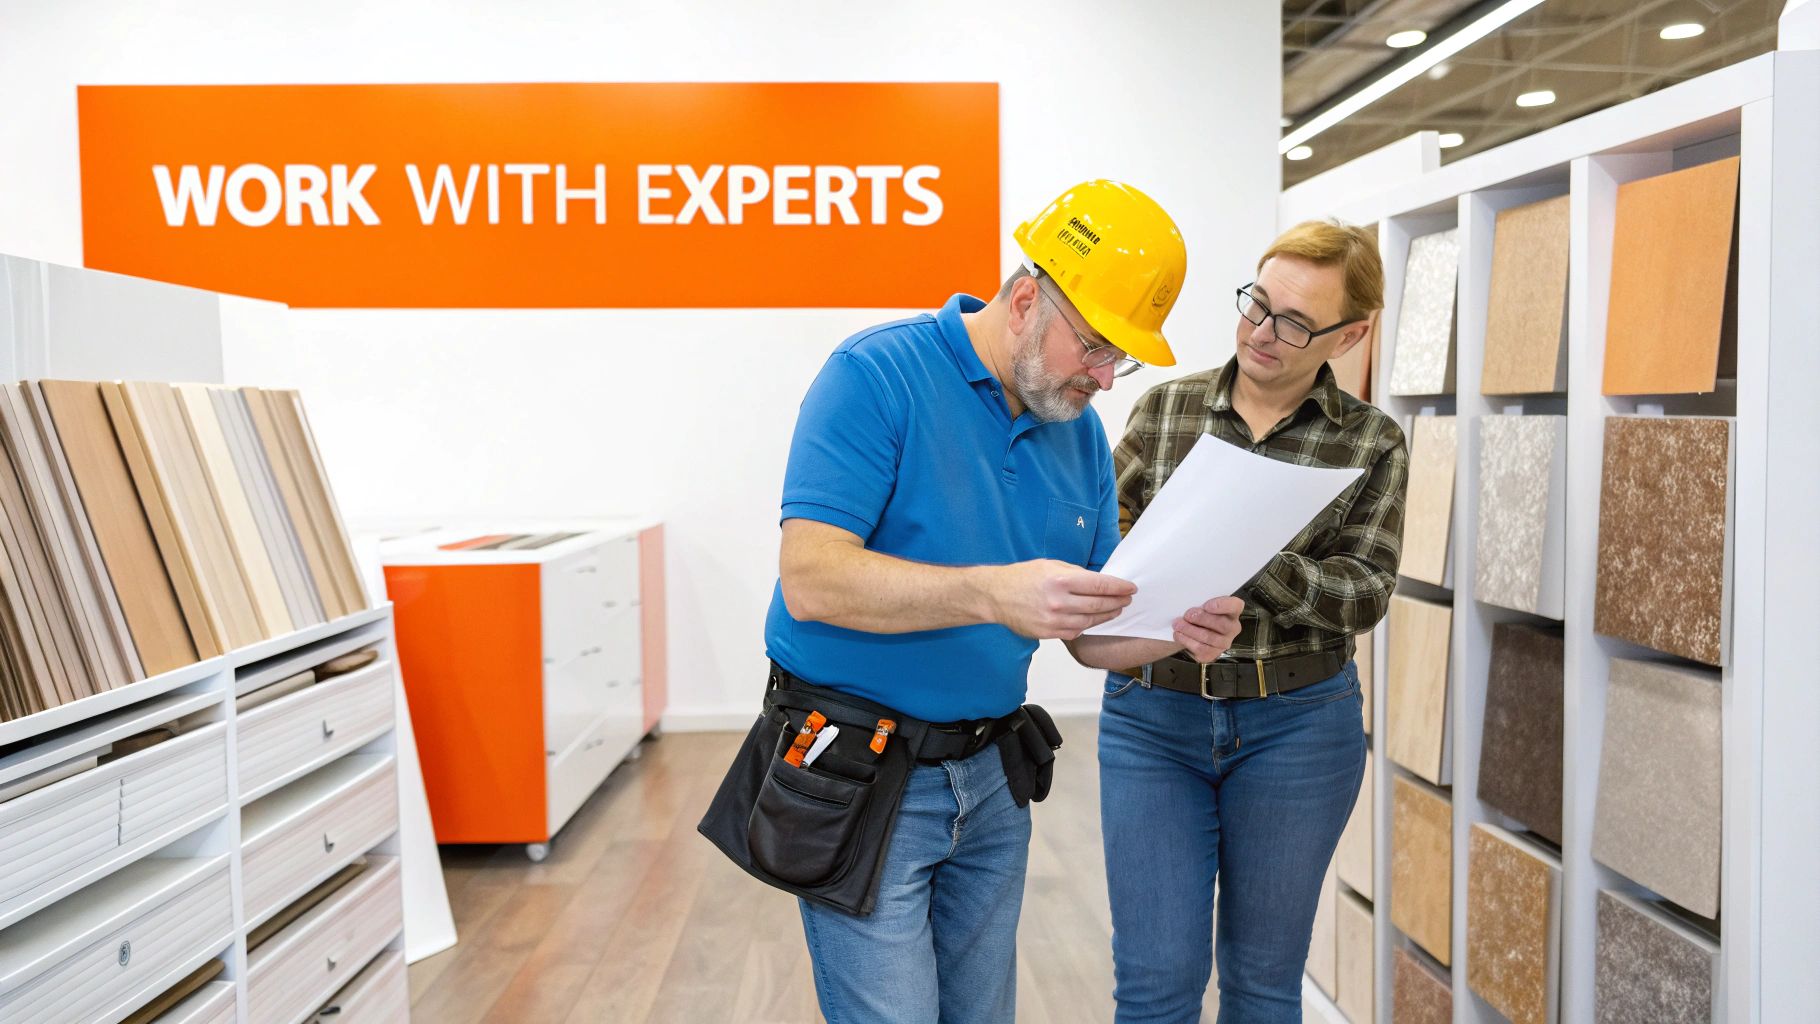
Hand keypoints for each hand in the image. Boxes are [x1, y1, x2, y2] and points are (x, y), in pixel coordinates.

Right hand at [987, 560, 1135, 639]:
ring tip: (1115, 610)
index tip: (1130, 588)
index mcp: (1060, 580)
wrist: (996, 596)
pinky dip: (1088, 625)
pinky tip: (1094, 620)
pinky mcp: (1048, 633)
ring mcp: (1053, 620)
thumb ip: (1076, 573)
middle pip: (1098, 605)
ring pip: (1090, 621)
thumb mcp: (1050, 565)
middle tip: (1127, 599)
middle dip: (1117, 602)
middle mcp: (1058, 601)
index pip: (1099, 585)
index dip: (1118, 587)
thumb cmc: (1022, 578)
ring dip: (1106, 616)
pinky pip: (1076, 631)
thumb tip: (1099, 581)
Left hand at [1172, 596, 1243, 662]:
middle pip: (1222, 624)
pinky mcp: (1212, 653)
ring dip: (1191, 630)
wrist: (1192, 632)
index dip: (1222, 606)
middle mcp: (1232, 627)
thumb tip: (1188, 602)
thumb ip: (1201, 602)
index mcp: (1232, 611)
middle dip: (1202, 619)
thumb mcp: (1202, 604)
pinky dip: (1187, 640)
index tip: (1206, 606)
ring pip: (1209, 637)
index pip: (1235, 606)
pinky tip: (1179, 634)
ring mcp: (1224, 642)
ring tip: (1178, 624)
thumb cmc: (1199, 614)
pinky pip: (1201, 648)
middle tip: (1188, 615)